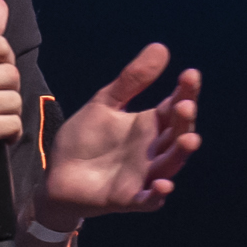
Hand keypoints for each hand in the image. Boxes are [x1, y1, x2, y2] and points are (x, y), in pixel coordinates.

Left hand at [37, 43, 204, 223]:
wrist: (56, 175)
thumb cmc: (84, 140)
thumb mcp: (105, 103)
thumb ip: (131, 80)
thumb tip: (161, 46)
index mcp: (149, 126)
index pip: (175, 107)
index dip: (186, 92)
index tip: (190, 74)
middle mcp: (152, 150)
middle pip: (177, 135)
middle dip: (185, 121)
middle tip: (185, 104)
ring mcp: (143, 175)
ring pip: (169, 165)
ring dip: (180, 155)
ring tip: (189, 140)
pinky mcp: (128, 198)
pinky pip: (148, 200)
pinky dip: (157, 194)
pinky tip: (163, 184)